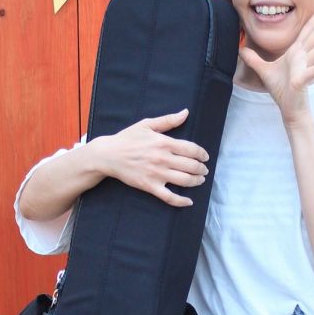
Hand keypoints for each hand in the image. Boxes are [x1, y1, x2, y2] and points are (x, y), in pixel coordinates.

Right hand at [91, 109, 208, 206]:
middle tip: (204, 170)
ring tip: (200, 180)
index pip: (191, 149)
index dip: (202, 154)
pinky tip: (189, 201)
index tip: (205, 157)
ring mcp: (157, 174)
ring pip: (184, 181)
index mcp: (164, 143)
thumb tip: (186, 112)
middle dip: (202, 169)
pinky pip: (169, 197)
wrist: (108, 155)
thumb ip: (168, 120)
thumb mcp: (147, 124)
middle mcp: (163, 159)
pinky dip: (181, 201)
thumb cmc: (128, 138)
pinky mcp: (150, 186)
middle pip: (191, 166)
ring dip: (196, 181)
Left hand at [240, 4, 313, 126]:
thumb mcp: (263, 70)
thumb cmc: (281, 90)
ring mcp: (305, 68)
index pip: (307, 30)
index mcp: (296, 53)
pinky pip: (313, 72)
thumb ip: (253, 59)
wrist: (288, 108)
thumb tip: (241, 49)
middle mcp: (303, 57)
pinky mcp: (302, 80)